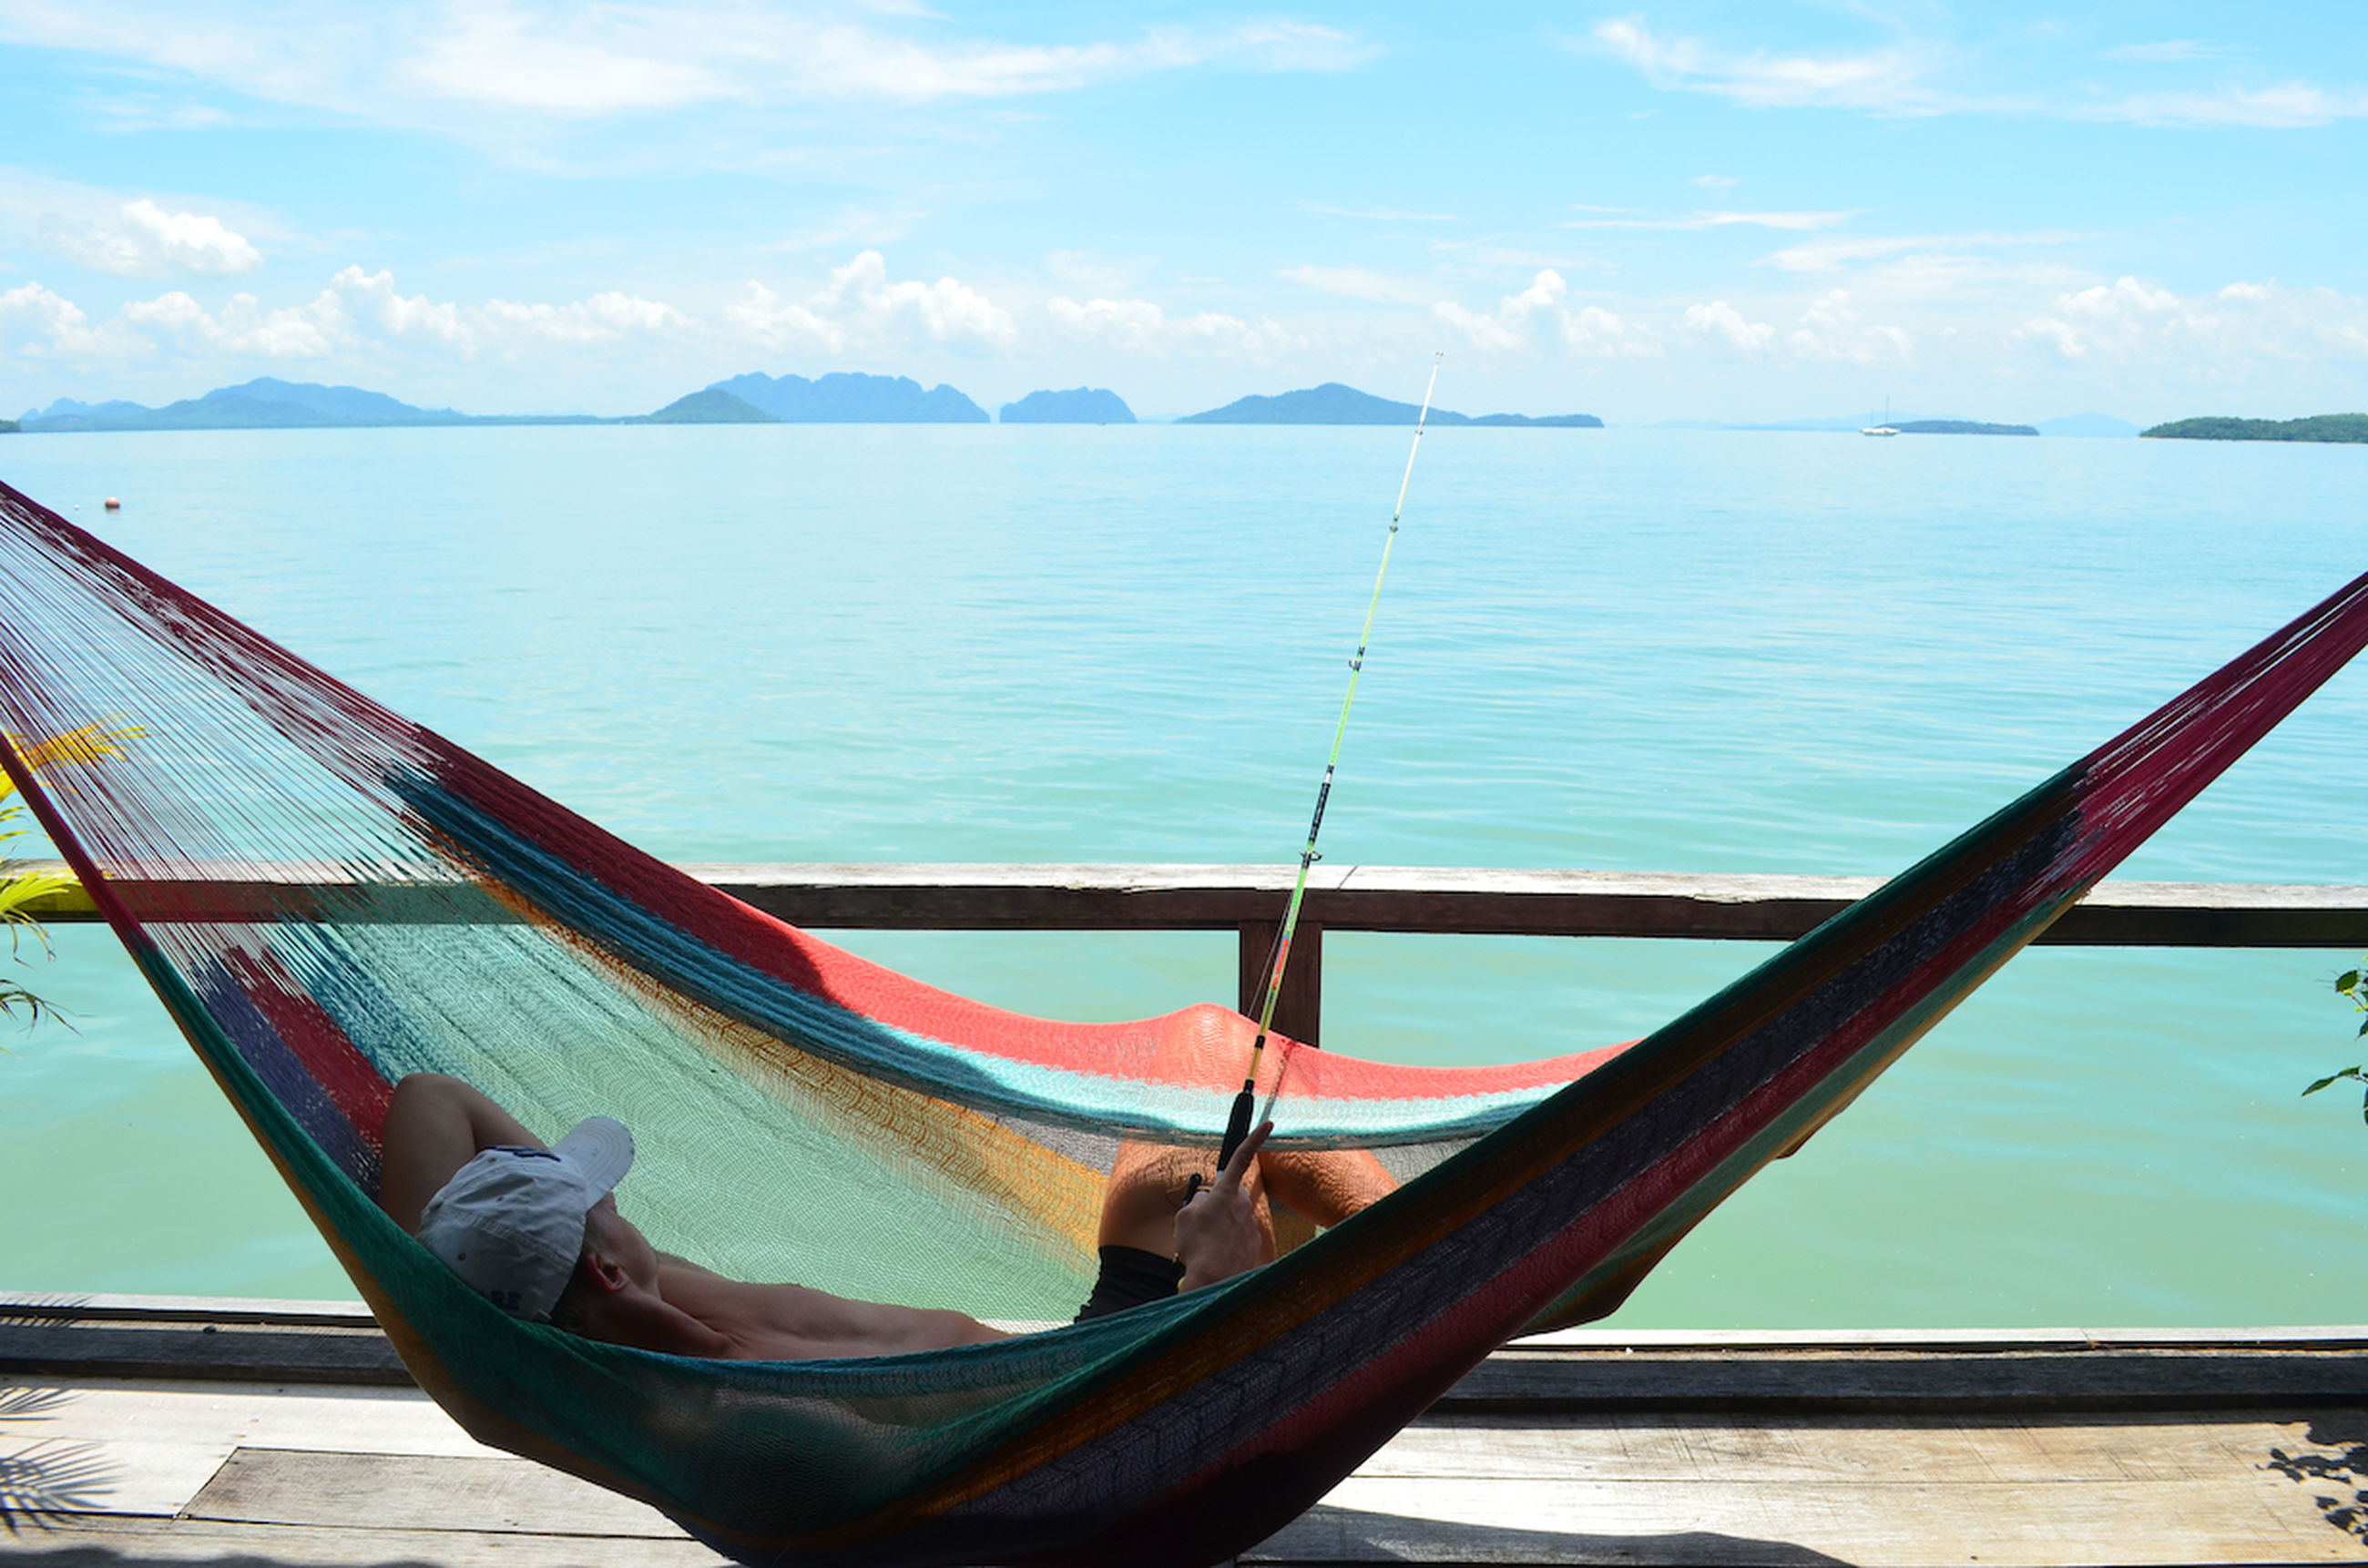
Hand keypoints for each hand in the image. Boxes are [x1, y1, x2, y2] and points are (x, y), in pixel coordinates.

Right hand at [1173, 1119, 1270, 1291]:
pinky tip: (1215, 1254)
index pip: (1241, 1157)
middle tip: (1200, 1221)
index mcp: (1225, 1192)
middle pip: (1230, 1194)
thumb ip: (1196, 1201)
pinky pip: (1238, 1235)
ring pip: (1233, 1216)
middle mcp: (1242, 1204)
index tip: (1269, 1124)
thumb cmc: (1196, 1246)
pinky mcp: (1254, 1242)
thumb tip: (1206, 1201)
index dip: (1255, 1138)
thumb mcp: (1184, 1216)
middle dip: (1218, 1201)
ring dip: (1221, 1224)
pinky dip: (1227, 1241)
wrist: (1213, 1279)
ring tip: (1204, 1243)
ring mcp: (1250, 1224)